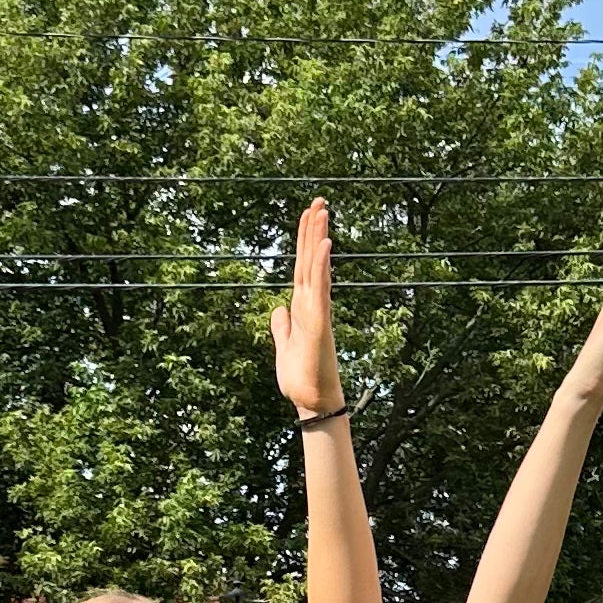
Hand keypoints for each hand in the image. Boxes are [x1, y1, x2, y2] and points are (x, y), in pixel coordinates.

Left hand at [269, 197, 345, 415]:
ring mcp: (317, 311)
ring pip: (317, 267)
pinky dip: (322, 266)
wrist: (311, 401)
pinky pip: (320, 289)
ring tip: (321, 210)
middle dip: (313, 229)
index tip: (308, 216)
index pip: (303, 267)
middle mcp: (312, 304)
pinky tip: (324, 244)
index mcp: (303, 307)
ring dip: (318, 238)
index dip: (304, 241)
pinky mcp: (319, 322)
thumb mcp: (284, 345)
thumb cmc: (300, 377)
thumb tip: (279, 309)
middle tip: (319, 200)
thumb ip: (282, 325)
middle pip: (311, 260)